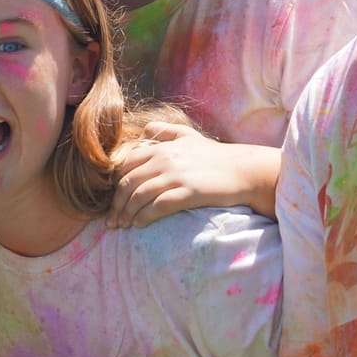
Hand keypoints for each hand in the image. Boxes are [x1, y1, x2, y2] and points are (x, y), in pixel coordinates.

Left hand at [107, 125, 272, 228]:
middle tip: (112, 221)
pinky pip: (157, 207)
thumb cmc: (216, 156)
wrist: (243, 170)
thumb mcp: (189, 136)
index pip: (125, 165)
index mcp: (161, 147)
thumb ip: (165, 131)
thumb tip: (144, 129)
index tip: (113, 201)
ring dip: (126, 214)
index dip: (115, 185)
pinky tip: (140, 225)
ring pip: (138, 196)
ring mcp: (176, 175)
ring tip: (123, 226)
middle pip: (127, 183)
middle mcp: (165, 159)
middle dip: (116, 204)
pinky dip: (143, 217)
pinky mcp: (188, 192)